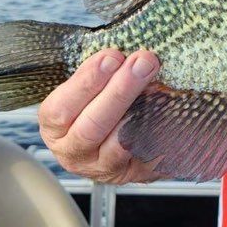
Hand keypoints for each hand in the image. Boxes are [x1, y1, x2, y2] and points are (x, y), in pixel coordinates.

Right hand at [38, 49, 164, 183]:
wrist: (119, 147)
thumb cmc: (98, 109)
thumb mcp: (87, 93)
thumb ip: (101, 75)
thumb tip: (127, 53)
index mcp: (56, 127)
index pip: (60, 108)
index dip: (86, 82)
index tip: (112, 56)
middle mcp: (74, 152)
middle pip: (92, 126)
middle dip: (120, 91)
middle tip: (143, 62)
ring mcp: (103, 167)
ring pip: (121, 143)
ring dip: (143, 110)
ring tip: (159, 83)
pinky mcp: (132, 173)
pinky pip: (147, 153)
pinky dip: (159, 129)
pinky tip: (170, 109)